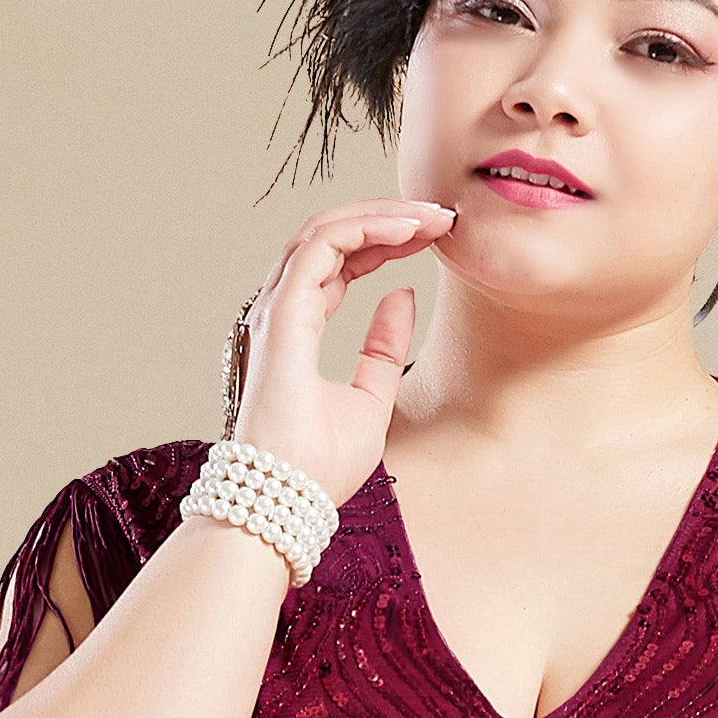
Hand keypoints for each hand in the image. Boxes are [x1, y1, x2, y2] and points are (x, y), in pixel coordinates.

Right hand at [224, 200, 457, 508]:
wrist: (287, 501)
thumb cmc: (318, 466)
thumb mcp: (371, 401)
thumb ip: (383, 349)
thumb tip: (404, 295)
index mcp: (299, 326)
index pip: (340, 261)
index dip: (383, 240)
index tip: (431, 236)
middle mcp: (283, 310)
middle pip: (333, 236)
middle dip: (387, 218)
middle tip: (440, 215)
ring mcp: (278, 310)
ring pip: (325, 231)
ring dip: (380, 215)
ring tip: (429, 215)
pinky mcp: (283, 316)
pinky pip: (322, 247)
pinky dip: (363, 229)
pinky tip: (405, 230)